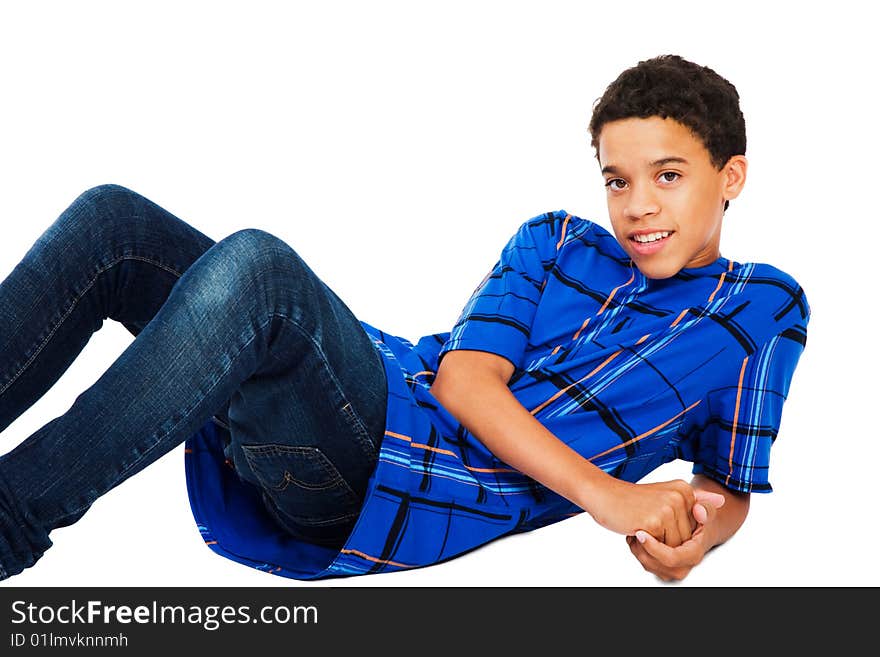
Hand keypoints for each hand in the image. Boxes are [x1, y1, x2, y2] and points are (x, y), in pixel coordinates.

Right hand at [589, 478, 724, 547]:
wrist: (601, 495)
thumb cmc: (629, 500)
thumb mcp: (665, 495)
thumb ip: (695, 498)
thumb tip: (722, 501)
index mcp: (684, 490)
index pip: (693, 528)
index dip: (673, 532)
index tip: (655, 521)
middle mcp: (680, 496)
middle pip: (686, 538)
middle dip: (664, 540)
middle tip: (644, 525)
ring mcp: (669, 507)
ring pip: (676, 546)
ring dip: (655, 545)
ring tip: (640, 528)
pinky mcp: (656, 520)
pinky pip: (662, 549)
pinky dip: (646, 546)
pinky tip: (634, 531)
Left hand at [625, 493, 723, 580]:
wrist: (701, 527)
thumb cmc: (702, 517)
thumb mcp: (706, 509)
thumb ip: (705, 508)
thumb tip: (699, 511)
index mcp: (695, 552)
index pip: (672, 557)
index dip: (653, 547)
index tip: (639, 533)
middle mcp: (686, 565)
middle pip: (656, 564)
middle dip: (641, 549)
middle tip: (633, 531)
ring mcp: (675, 569)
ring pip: (649, 566)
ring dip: (637, 549)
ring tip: (634, 531)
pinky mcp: (666, 569)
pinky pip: (647, 565)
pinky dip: (638, 551)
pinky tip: (637, 537)